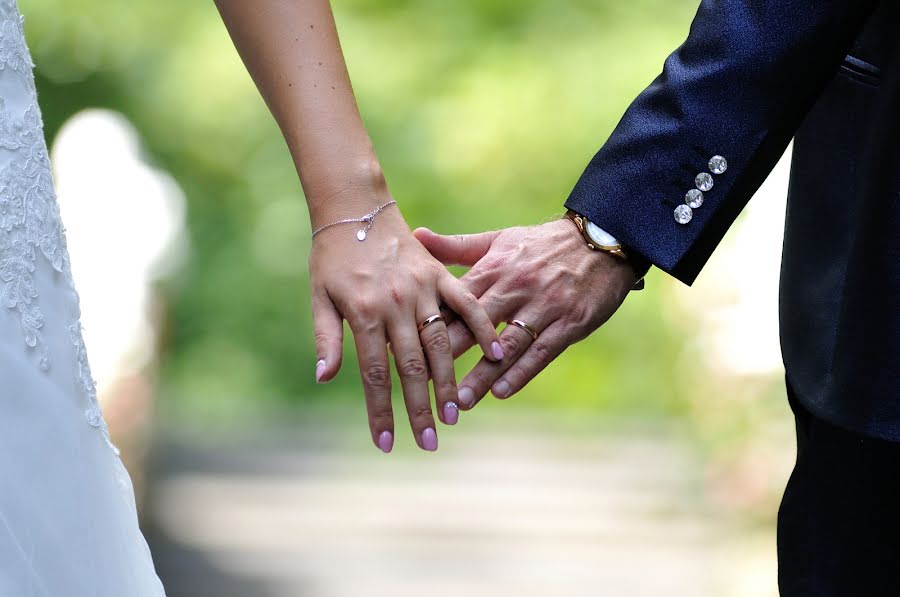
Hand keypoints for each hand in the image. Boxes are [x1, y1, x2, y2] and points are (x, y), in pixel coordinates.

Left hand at [310, 190, 502, 452]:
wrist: (355, 206)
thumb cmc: (332, 254)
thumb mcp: (320, 295)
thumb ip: (326, 337)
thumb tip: (325, 378)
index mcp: (364, 311)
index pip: (375, 373)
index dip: (381, 411)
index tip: (386, 443)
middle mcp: (396, 302)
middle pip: (412, 366)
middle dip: (420, 408)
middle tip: (430, 442)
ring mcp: (422, 287)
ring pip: (441, 342)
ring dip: (449, 380)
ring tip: (455, 413)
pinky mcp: (440, 274)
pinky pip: (467, 304)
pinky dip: (482, 329)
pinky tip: (495, 355)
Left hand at [413, 218, 639, 409]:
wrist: (600, 240)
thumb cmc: (541, 244)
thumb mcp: (498, 240)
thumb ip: (455, 246)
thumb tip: (415, 237)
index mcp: (492, 269)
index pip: (452, 301)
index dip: (425, 325)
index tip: (400, 347)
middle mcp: (514, 288)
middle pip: (473, 327)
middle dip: (445, 356)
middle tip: (420, 385)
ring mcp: (542, 306)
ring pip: (505, 345)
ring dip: (482, 374)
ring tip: (459, 400)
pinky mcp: (569, 323)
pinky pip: (541, 351)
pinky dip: (521, 372)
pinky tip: (502, 391)